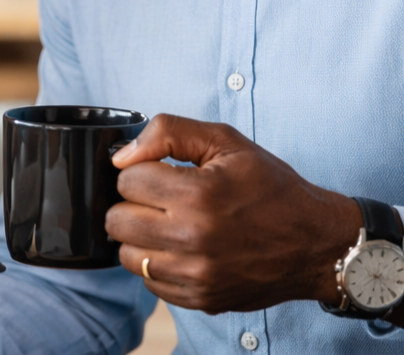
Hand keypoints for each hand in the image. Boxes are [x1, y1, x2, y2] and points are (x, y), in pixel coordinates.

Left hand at [107, 114, 361, 312]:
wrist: (316, 243)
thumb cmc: (270, 187)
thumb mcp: (224, 140)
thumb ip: (167, 133)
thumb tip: (122, 157)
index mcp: (198, 195)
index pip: (126, 179)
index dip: (140, 169)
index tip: (161, 171)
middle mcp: (193, 239)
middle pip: (117, 220)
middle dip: (133, 202)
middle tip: (159, 197)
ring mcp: (196, 276)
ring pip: (127, 254)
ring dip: (140, 235)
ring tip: (167, 222)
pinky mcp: (201, 300)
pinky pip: (149, 282)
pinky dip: (157, 263)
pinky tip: (179, 247)